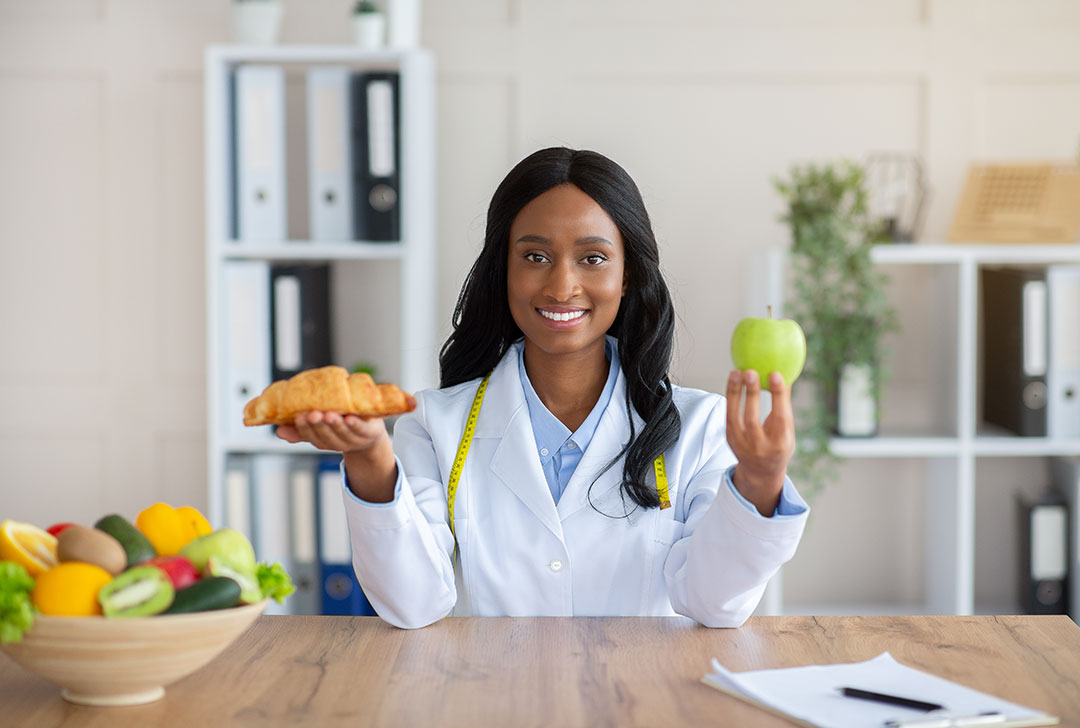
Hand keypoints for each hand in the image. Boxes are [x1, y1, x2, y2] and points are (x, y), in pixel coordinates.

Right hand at [275, 411, 387, 453]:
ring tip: (329, 414)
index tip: (299, 416)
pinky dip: (355, 425)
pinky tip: (350, 418)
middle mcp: (338, 442)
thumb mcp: (320, 428)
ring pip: (343, 433)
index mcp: (324, 441)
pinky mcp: (370, 432)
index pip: (311, 436)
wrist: (369, 432)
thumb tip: (278, 431)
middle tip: (313, 414)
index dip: (305, 428)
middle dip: (319, 425)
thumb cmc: (340, 424)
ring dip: (335, 425)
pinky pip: (362, 429)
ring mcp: (355, 439)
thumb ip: (301, 429)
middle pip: (326, 436)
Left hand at [725, 369, 795, 516]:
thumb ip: (784, 406)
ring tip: (737, 372)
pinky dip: (730, 397)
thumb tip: (784, 375)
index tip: (776, 374)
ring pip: (734, 416)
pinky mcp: (730, 439)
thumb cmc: (778, 444)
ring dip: (735, 392)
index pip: (780, 417)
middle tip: (751, 371)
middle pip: (752, 419)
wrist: (761, 471)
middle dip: (751, 394)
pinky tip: (733, 381)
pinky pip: (728, 415)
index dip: (778, 395)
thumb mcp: (787, 430)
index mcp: (780, 443)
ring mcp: (742, 444)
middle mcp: (760, 446)